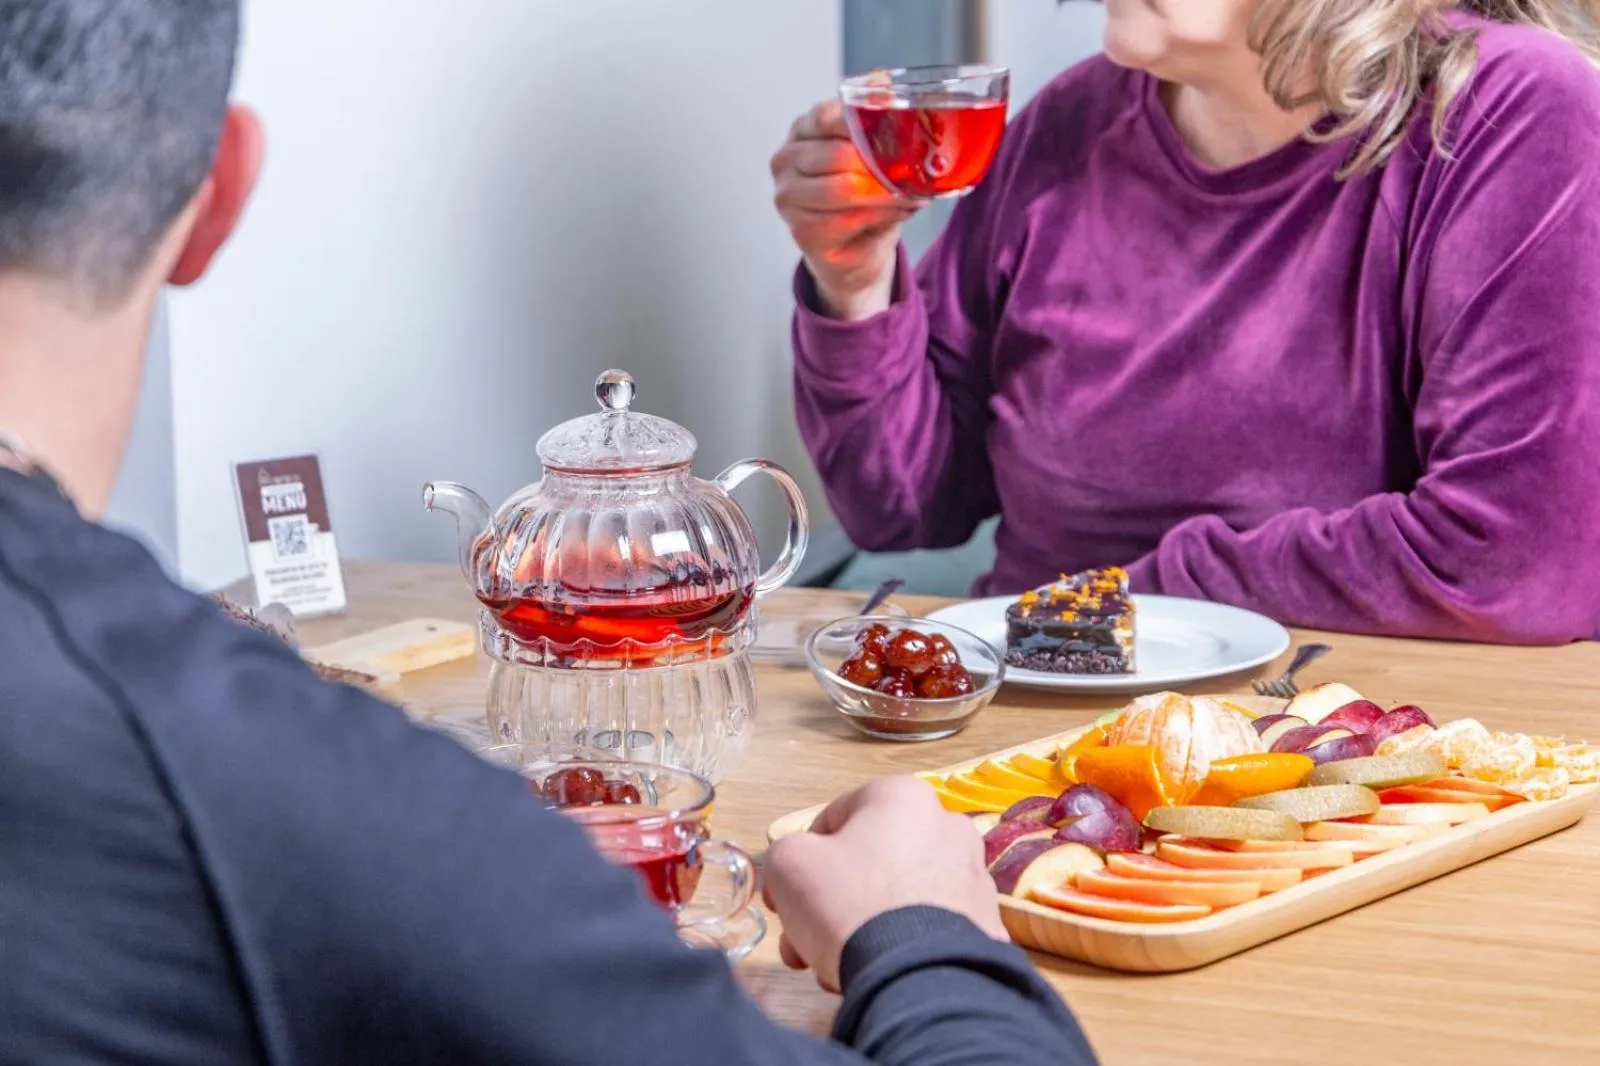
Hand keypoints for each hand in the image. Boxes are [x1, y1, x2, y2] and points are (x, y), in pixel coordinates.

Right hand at [763, 776, 1007, 992]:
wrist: (919, 974)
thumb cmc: (850, 902)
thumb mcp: (790, 865)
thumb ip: (785, 853)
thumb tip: (796, 870)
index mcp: (901, 795)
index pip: (832, 818)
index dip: (800, 860)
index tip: (785, 898)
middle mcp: (946, 825)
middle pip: (867, 861)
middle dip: (829, 901)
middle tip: (804, 939)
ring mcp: (972, 875)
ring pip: (897, 896)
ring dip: (861, 925)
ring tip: (834, 966)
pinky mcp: (985, 922)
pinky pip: (927, 926)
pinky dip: (901, 943)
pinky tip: (877, 970)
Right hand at [770, 99, 920, 321]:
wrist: (857, 244)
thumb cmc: (864, 191)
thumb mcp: (872, 149)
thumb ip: (876, 116)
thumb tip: (884, 82)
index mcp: (803, 129)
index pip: (824, 116)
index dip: (859, 121)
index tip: (895, 127)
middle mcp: (786, 160)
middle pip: (836, 155)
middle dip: (881, 164)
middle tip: (916, 169)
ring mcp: (788, 197)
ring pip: (842, 190)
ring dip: (885, 193)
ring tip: (912, 193)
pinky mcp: (800, 230)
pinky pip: (845, 220)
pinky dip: (878, 215)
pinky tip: (898, 211)